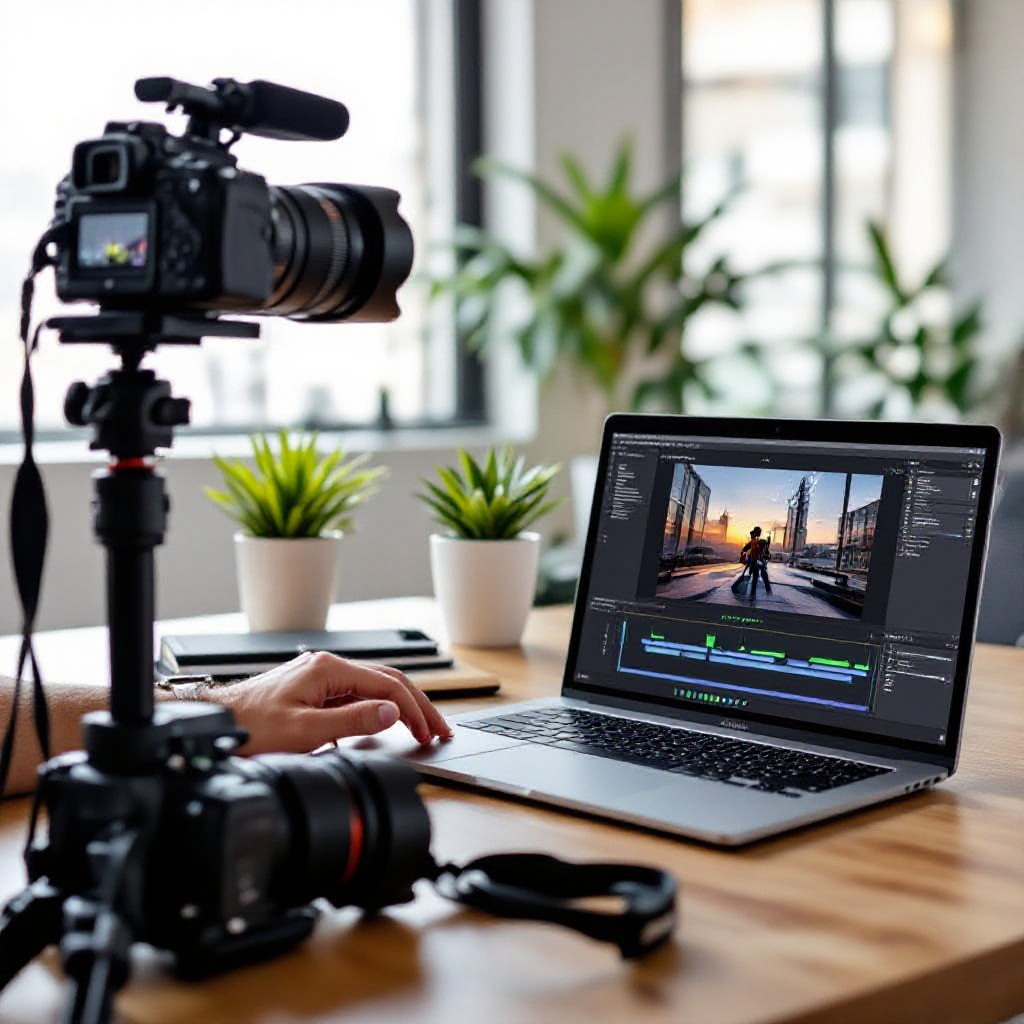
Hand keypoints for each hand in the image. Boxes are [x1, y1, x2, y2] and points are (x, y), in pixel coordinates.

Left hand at [209, 651, 452, 755]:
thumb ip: (352, 720)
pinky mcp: (314, 690)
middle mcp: (327, 667)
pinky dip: (379, 708)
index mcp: (328, 669)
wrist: (218, 724)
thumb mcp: (305, 731)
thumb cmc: (251, 727)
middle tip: (439, 729)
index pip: (387, 685)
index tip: (429, 733)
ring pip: (374, 686)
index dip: (414, 710)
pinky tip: (387, 722)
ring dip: (401, 706)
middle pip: (387, 680)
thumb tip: (390, 712)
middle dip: (417, 705)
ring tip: (421, 727)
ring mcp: (320, 677)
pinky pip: (356, 695)